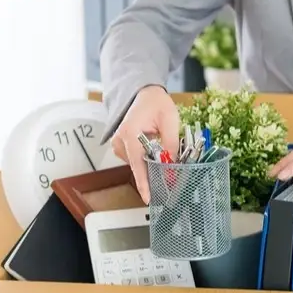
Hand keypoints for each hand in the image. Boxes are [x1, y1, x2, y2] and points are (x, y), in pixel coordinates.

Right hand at [111, 85, 179, 203]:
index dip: (144, 184)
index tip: (149, 199)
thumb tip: (173, 166)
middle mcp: (120, 141)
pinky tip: (155, 151)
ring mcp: (119, 145)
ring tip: (163, 152)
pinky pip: (136, 160)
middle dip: (155, 173)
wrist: (144, 93)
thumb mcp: (170, 121)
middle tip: (172, 175)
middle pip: (139, 167)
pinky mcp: (122, 147)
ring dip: (151, 164)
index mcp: (130, 134)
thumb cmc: (156, 103)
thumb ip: (172, 144)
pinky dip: (146, 159)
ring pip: (138, 164)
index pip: (138, 165)